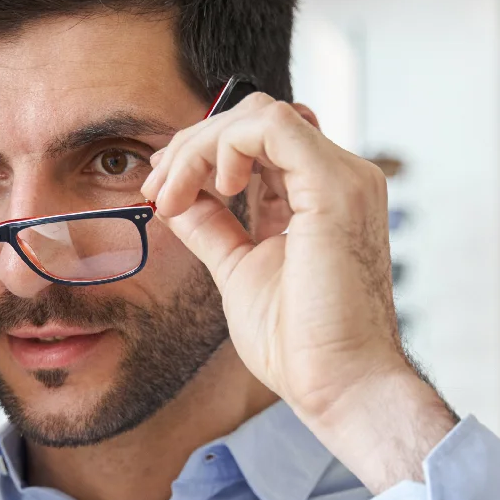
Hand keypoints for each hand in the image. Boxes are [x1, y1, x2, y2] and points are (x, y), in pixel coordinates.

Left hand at [141, 94, 455, 491]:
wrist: (337, 385)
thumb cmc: (299, 344)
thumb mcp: (239, 270)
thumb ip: (213, 228)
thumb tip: (175, 200)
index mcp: (322, 197)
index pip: (260, 142)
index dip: (201, 156)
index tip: (162, 195)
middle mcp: (340, 178)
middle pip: (254, 119)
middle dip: (191, 146)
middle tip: (156, 191)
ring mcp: (344, 177)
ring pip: (259, 115)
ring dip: (200, 145)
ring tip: (173, 194)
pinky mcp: (336, 186)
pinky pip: (271, 126)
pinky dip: (225, 146)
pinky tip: (212, 188)